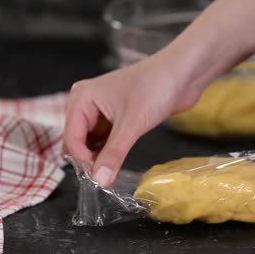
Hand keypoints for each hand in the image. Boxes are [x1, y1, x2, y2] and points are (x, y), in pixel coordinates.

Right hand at [64, 46, 202, 186]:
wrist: (183, 73)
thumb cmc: (156, 86)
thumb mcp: (132, 124)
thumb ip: (113, 154)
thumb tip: (99, 180)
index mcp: (82, 97)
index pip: (71, 137)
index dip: (82, 160)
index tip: (98, 179)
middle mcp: (87, 103)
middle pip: (77, 141)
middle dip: (88, 160)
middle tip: (104, 178)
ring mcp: (101, 110)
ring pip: (90, 142)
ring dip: (98, 158)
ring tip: (111, 173)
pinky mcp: (116, 117)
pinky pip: (104, 140)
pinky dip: (108, 152)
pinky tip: (116, 163)